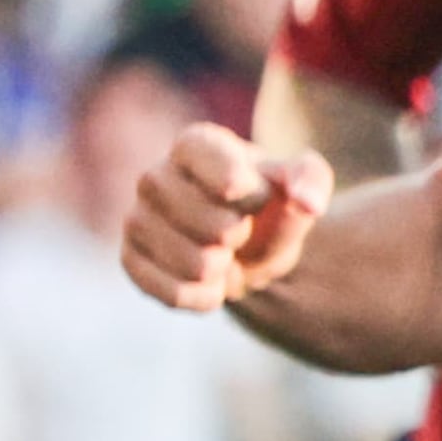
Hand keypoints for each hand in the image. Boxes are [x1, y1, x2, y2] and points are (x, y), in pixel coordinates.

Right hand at [123, 123, 333, 312]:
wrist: (243, 245)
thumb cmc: (271, 203)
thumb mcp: (303, 182)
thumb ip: (312, 179)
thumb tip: (308, 204)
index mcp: (194, 144)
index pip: (226, 175)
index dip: (253, 195)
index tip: (258, 195)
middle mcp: (153, 177)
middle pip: (216, 228)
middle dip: (241, 236)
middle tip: (239, 229)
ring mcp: (135, 220)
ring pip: (195, 265)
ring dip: (224, 268)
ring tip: (224, 253)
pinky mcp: (129, 261)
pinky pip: (176, 294)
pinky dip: (207, 295)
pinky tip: (210, 279)